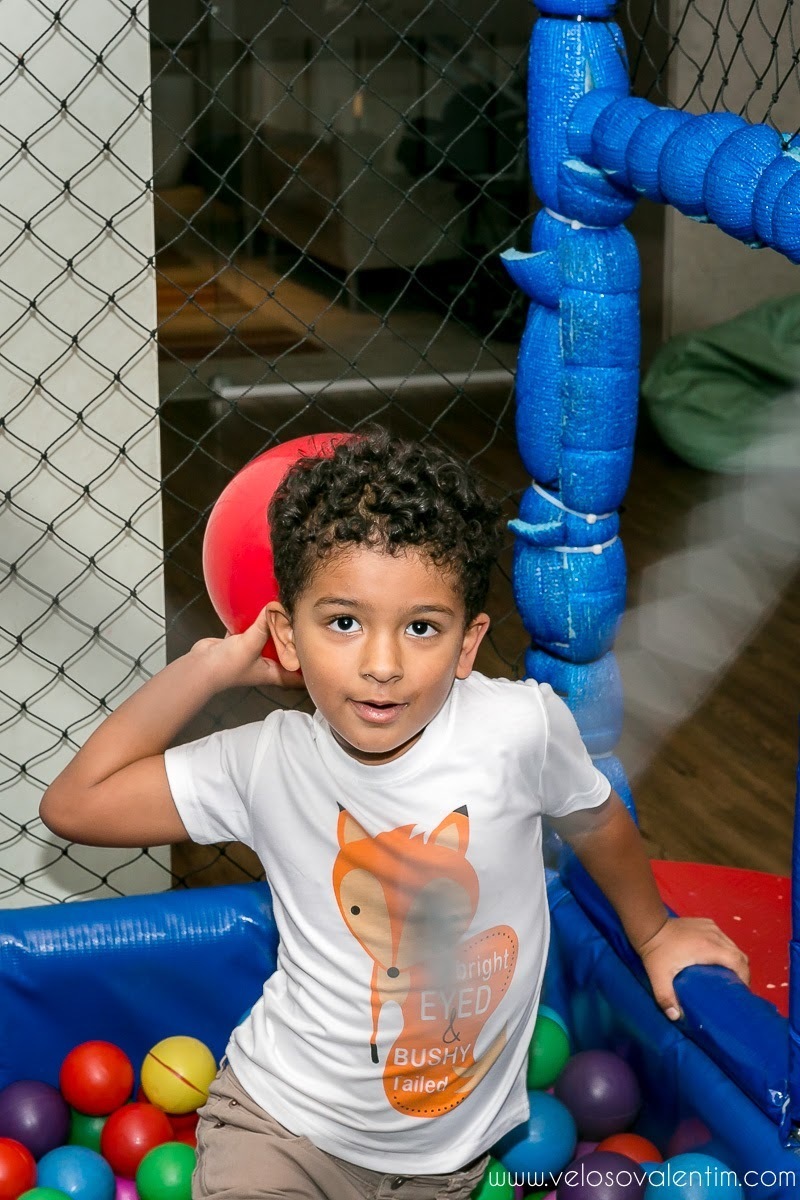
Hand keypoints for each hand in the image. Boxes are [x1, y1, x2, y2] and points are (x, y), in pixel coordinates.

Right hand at [188, 608, 305, 691]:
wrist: (201, 666)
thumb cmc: (228, 664)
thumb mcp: (251, 643)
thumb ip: (265, 625)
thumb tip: (275, 607)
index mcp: (273, 673)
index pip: (299, 676)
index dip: (312, 670)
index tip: (323, 654)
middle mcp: (266, 666)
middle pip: (287, 655)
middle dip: (296, 645)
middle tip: (309, 628)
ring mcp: (253, 656)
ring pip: (270, 643)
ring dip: (276, 632)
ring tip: (289, 616)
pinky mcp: (240, 645)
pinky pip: (253, 632)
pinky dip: (257, 624)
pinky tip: (260, 611)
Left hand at [636, 916, 749, 1020]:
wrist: (649, 926)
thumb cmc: (656, 952)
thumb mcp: (658, 977)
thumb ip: (666, 997)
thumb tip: (675, 1016)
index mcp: (709, 948)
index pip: (738, 962)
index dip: (745, 977)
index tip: (740, 991)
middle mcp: (715, 935)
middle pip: (740, 955)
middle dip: (742, 971)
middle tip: (733, 986)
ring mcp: (711, 927)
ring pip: (733, 945)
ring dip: (734, 960)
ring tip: (726, 975)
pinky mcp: (706, 923)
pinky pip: (724, 938)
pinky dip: (725, 949)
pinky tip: (716, 960)